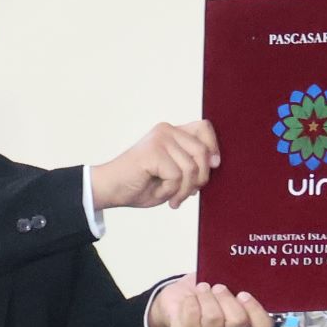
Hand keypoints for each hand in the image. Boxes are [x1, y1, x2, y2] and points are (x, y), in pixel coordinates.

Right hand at [92, 121, 219, 210]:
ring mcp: (159, 139)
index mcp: (172, 133)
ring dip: (184, 190)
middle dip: (200, 178)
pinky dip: (170, 191)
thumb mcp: (174, 174)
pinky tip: (159, 194)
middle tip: (187, 194)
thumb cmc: (142, 184)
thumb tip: (215, 162)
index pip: (204, 127)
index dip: (213, 147)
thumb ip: (193, 166)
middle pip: (202, 151)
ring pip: (191, 167)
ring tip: (172, 199)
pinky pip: (176, 176)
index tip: (213, 166)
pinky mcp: (153, 152)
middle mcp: (166, 131)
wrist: (111, 190)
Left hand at [149, 281, 270, 326]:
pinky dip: (190, 301)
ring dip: (206, 297)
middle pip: (238, 321)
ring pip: (213, 318)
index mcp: (246, 323)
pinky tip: (190, 299)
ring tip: (202, 289)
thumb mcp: (227, 285)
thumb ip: (238, 284)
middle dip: (226, 298)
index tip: (242, 293)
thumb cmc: (206, 292)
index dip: (255, 309)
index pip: (262, 325)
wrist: (178, 299)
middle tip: (218, 287)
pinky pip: (193, 316)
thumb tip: (242, 274)